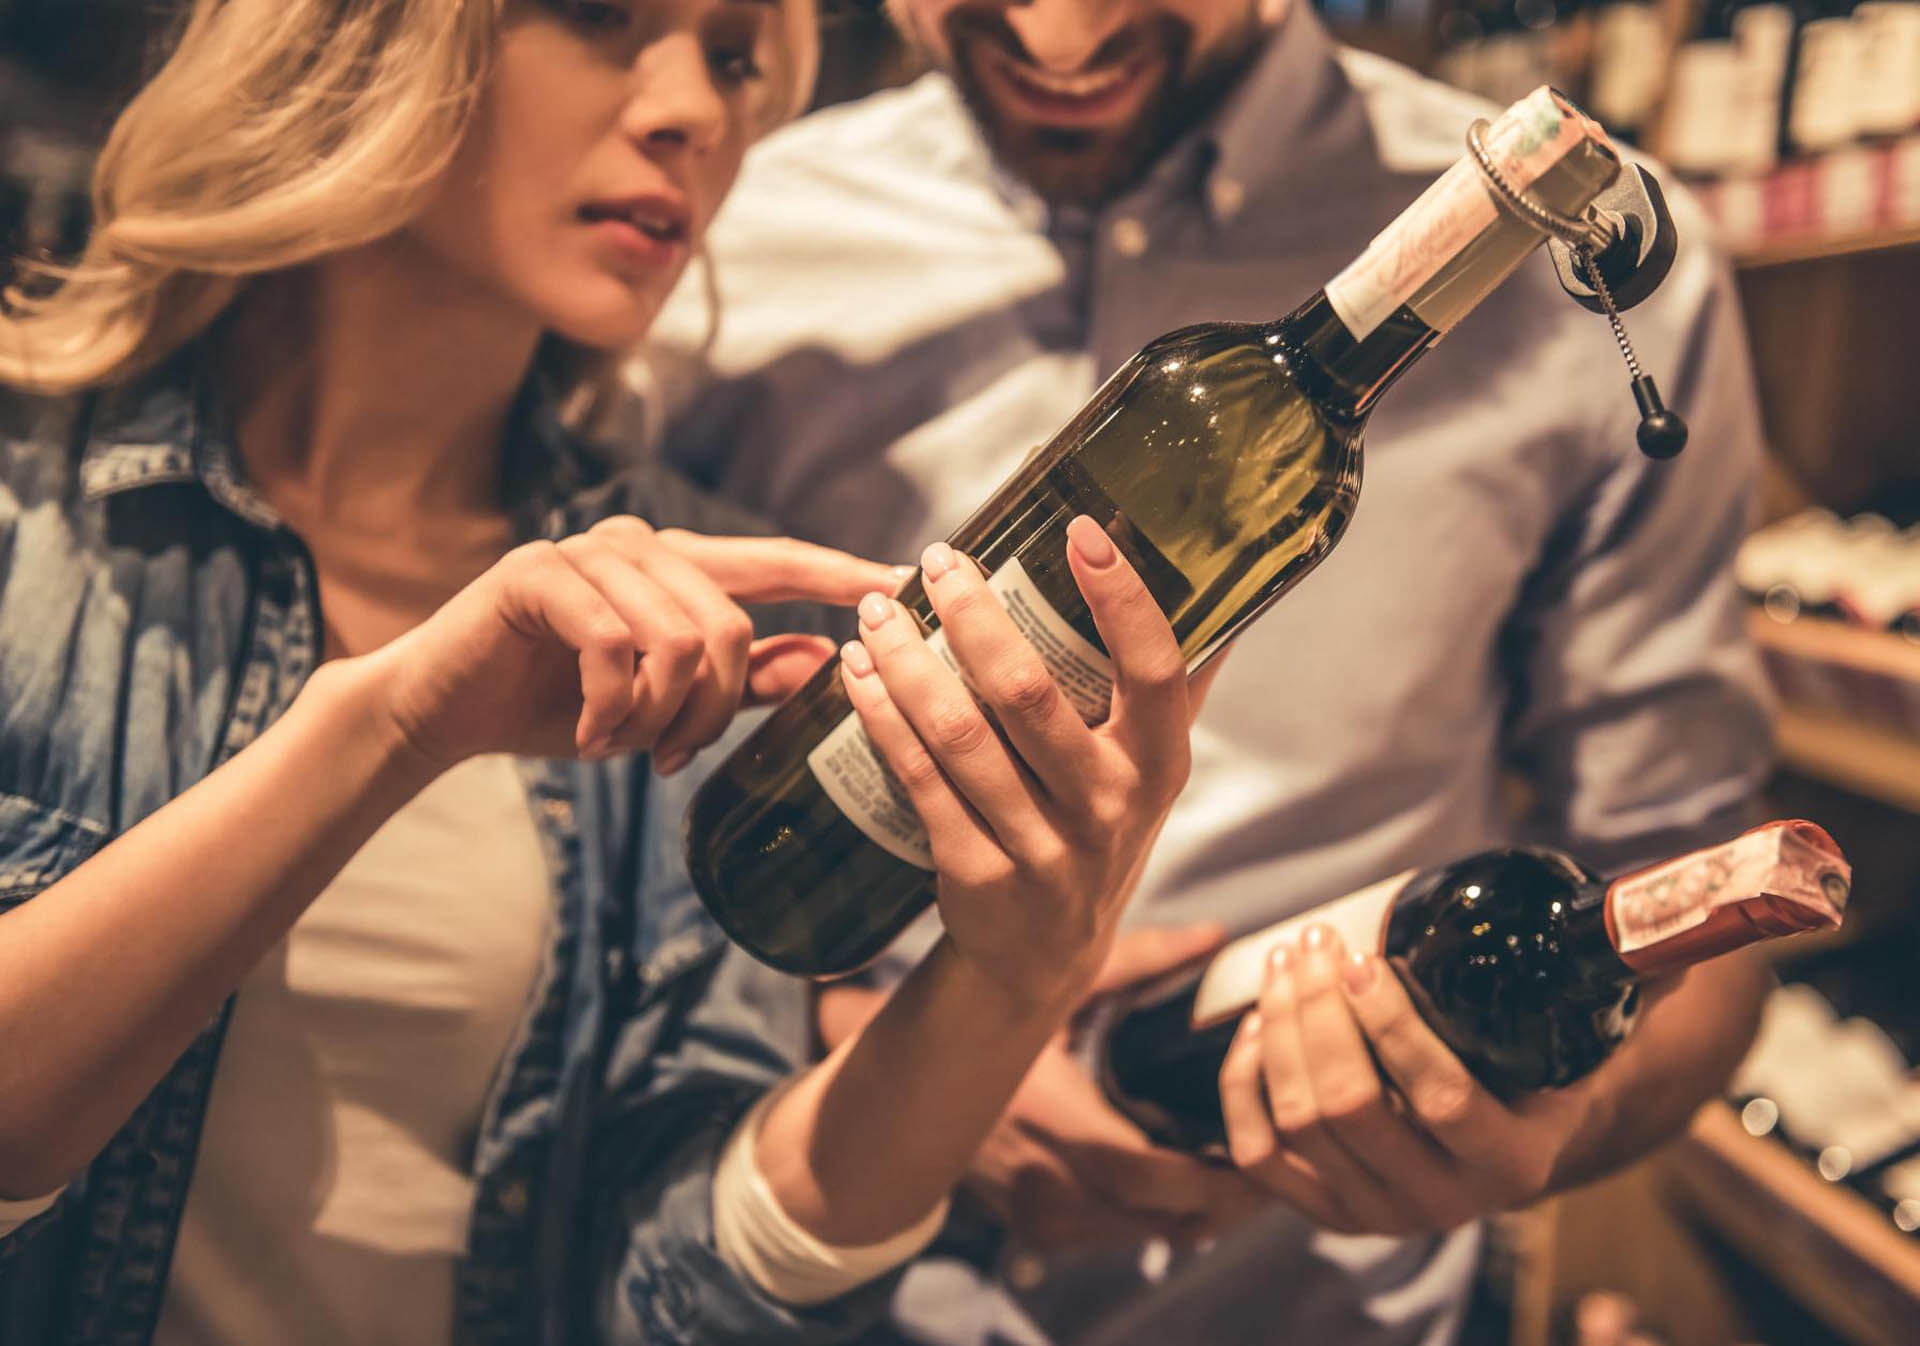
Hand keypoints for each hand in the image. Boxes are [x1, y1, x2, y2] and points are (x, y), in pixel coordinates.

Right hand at [370, 517, 899, 770]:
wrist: (445, 713)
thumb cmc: (555, 704)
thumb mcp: (663, 701)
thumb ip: (742, 680)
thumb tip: (827, 660)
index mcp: (677, 567)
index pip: (777, 562)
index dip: (838, 572)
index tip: (901, 581)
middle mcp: (639, 546)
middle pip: (731, 624)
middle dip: (712, 709)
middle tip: (672, 756)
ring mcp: (587, 553)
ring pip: (677, 639)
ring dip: (655, 716)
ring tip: (621, 746)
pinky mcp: (538, 574)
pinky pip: (614, 644)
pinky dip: (611, 708)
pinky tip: (589, 733)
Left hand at [836, 516, 1195, 1010]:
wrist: (1045, 957)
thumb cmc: (1095, 828)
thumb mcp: (1147, 769)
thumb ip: (1173, 685)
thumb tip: (1217, 587)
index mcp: (1159, 764)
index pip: (1155, 668)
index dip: (1122, 598)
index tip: (1080, 531)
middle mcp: (1108, 806)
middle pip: (1030, 693)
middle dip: (974, 615)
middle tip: (939, 559)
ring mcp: (1041, 848)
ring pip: (960, 733)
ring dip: (908, 660)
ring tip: (878, 608)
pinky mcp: (976, 873)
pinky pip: (919, 779)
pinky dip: (881, 716)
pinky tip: (858, 673)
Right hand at [964, 926, 1266, 1252]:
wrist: (914, 1085)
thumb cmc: (993, 1024)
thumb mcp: (1059, 986)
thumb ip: (1140, 960)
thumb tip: (1214, 935)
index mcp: (1052, 1122)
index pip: (1144, 1175)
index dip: (1210, 1178)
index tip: (1259, 1154)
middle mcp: (1045, 1184)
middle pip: (1156, 1219)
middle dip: (1221, 1204)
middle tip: (1272, 1171)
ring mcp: (1040, 1217)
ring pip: (1142, 1236)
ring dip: (1195, 1216)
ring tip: (1243, 1176)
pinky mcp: (1040, 1233)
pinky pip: (1117, 1240)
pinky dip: (1158, 1221)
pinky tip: (1187, 1188)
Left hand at [1217, 926, 1604, 1234]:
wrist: (1512, 1139)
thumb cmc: (1544, 1064)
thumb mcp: (1589, 1028)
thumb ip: (1633, 973)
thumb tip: (1676, 918)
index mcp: (1514, 1163)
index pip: (1439, 1097)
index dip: (1390, 1025)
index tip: (1362, 957)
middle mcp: (1444, 1204)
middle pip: (1350, 1106)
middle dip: (1317, 1013)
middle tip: (1313, 943)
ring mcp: (1377, 1214)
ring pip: (1298, 1121)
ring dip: (1278, 1033)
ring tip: (1286, 965)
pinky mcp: (1322, 1212)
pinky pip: (1259, 1154)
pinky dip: (1244, 1085)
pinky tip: (1253, 1027)